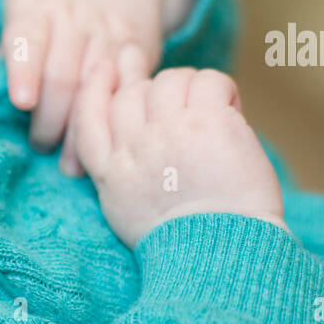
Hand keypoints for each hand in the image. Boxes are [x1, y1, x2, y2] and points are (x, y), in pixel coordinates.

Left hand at [0, 0, 185, 175]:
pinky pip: (126, 93)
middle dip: (48, 119)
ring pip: (95, 90)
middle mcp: (75, 17)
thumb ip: (11, 46)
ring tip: (66, 163)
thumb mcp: (25, 3)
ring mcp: (109, 34)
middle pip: (63, 75)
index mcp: (37, 7)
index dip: (24, 71)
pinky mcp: (138, 50)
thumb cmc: (55, 0)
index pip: (28, 38)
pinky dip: (113, 122)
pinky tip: (103, 145)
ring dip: (79, 132)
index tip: (21, 102)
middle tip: (39, 143)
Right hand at [72, 65, 287, 248]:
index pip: (89, 115)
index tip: (108, 68)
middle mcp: (134, 148)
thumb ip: (120, 176)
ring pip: (170, 80)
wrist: (218, 255)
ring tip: (212, 112)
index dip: (96, 86)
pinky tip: (233, 112)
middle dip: (151, 81)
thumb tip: (129, 147)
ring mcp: (169, 132)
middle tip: (176, 87)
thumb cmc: (184, 244)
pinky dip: (223, 91)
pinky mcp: (208, 122)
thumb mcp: (128, 213)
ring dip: (192, 88)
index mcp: (111, 173)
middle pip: (132, 91)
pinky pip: (210, 81)